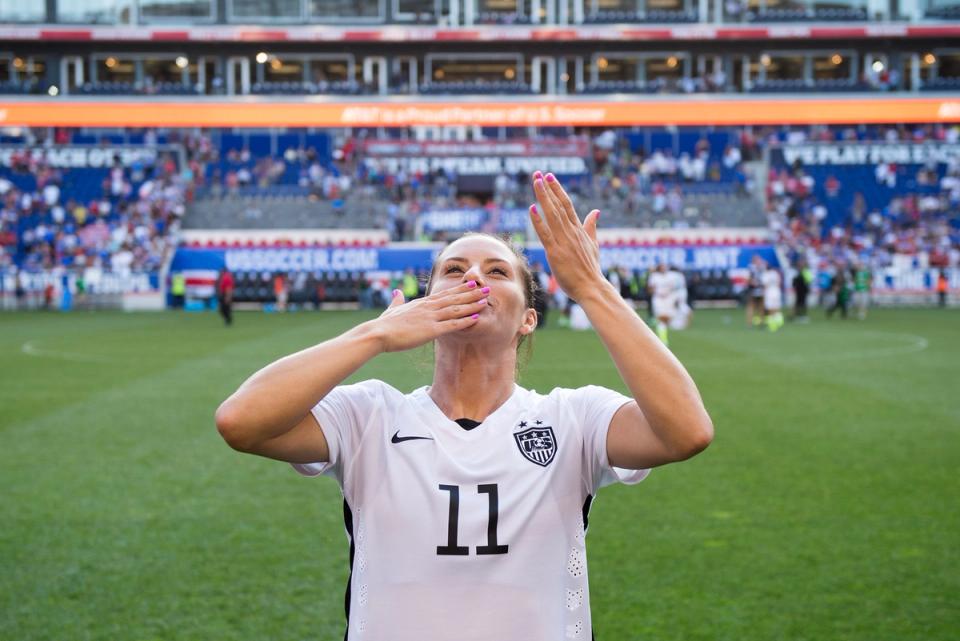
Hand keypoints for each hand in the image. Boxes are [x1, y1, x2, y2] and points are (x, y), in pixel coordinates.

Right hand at [371, 280, 487, 352]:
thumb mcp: (392, 309)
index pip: (444, 294)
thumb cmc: (383, 324)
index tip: (471, 283)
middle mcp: (428, 307)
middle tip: (486, 287)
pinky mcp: (431, 330)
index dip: (459, 289)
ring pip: (456, 309)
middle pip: (454, 298)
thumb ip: (397, 300)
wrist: (378, 333)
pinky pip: (452, 325)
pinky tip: (477, 318)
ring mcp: (430, 318)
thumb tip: (397, 291)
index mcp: (421, 303)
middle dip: (471, 293)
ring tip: (486, 299)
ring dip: (472, 304)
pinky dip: (466, 321)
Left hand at [529, 171, 604, 300]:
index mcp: (579, 230)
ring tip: (536, 182)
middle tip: (539, 173)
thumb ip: (592, 227)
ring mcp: (563, 242)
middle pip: (558, 205)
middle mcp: (571, 232)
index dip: (558, 190)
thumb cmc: (591, 269)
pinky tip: (531, 209)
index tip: (549, 177)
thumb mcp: (594, 244)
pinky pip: (545, 234)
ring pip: (552, 215)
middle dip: (547, 188)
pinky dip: (538, 221)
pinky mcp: (555, 253)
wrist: (592, 287)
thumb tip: (596, 211)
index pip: (567, 205)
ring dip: (543, 197)